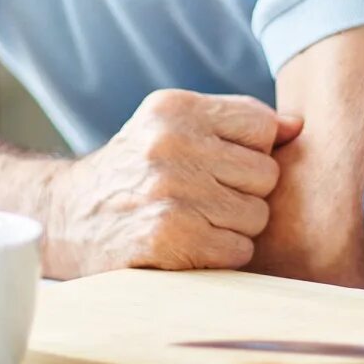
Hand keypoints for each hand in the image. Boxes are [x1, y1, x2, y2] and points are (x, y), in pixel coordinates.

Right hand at [41, 89, 301, 278]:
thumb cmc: (134, 172)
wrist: (65, 219)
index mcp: (174, 109)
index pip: (262, 125)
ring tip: (195, 221)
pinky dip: (221, 255)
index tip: (221, 165)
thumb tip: (299, 126)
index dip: (252, 151)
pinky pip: (238, 250)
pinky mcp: (168, 237)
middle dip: (246, 193)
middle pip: (266, 174)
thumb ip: (234, 122)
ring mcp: (169, 191)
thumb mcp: (171, 129)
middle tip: (206, 199)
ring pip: (257, 216)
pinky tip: (189, 245)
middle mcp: (170, 143)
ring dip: (235, 228)